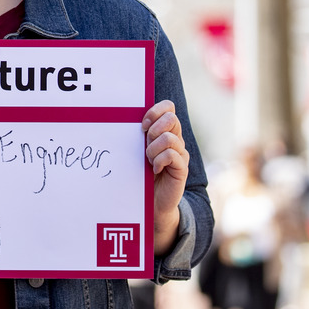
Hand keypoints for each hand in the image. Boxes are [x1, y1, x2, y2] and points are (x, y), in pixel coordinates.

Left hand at [144, 100, 188, 253]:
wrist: (152, 201)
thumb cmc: (142, 174)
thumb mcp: (138, 151)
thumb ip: (139, 135)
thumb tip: (126, 118)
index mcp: (165, 130)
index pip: (168, 107)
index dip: (155, 111)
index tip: (142, 126)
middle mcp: (176, 139)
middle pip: (171, 118)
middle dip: (154, 130)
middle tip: (145, 146)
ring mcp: (180, 153)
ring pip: (169, 138)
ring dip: (153, 149)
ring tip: (149, 161)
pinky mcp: (182, 168)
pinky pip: (171, 155)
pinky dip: (159, 161)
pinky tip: (154, 170)